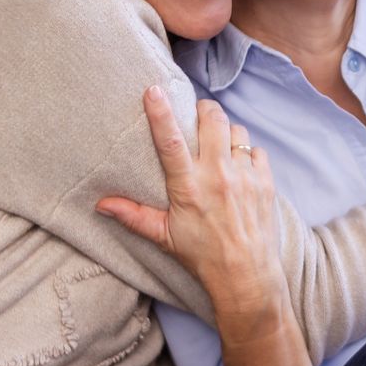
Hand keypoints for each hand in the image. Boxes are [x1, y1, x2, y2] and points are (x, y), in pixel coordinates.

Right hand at [95, 87, 283, 319]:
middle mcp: (218, 176)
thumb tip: (100, 205)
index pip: (170, 141)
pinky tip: (239, 166)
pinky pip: (256, 150)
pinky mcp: (265, 181)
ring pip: (236, 131)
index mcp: (189, 187)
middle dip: (204, 110)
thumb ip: (133, 216)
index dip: (161, 112)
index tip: (154, 89)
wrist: (247, 276)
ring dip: (226, 132)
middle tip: (197, 115)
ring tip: (218, 145)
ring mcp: (245, 176)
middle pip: (212, 121)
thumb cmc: (202, 256)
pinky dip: (247, 152)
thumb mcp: (164, 237)